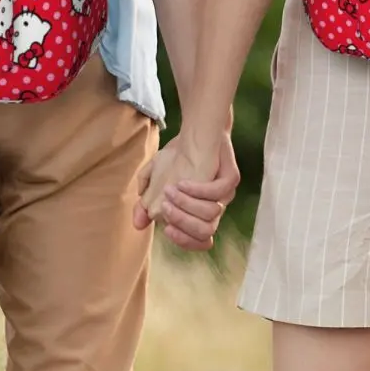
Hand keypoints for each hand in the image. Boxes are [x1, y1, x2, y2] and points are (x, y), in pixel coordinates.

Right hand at [133, 131, 238, 251]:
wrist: (197, 130)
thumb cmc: (178, 157)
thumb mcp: (156, 178)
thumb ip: (146, 201)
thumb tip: (138, 224)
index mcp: (200, 213)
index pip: (198, 240)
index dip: (183, 240)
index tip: (166, 229)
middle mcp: (215, 207)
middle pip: (205, 232)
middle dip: (182, 223)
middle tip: (164, 207)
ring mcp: (225, 194)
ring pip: (211, 214)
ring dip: (187, 205)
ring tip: (170, 190)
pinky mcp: (231, 178)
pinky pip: (218, 192)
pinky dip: (198, 190)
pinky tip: (182, 182)